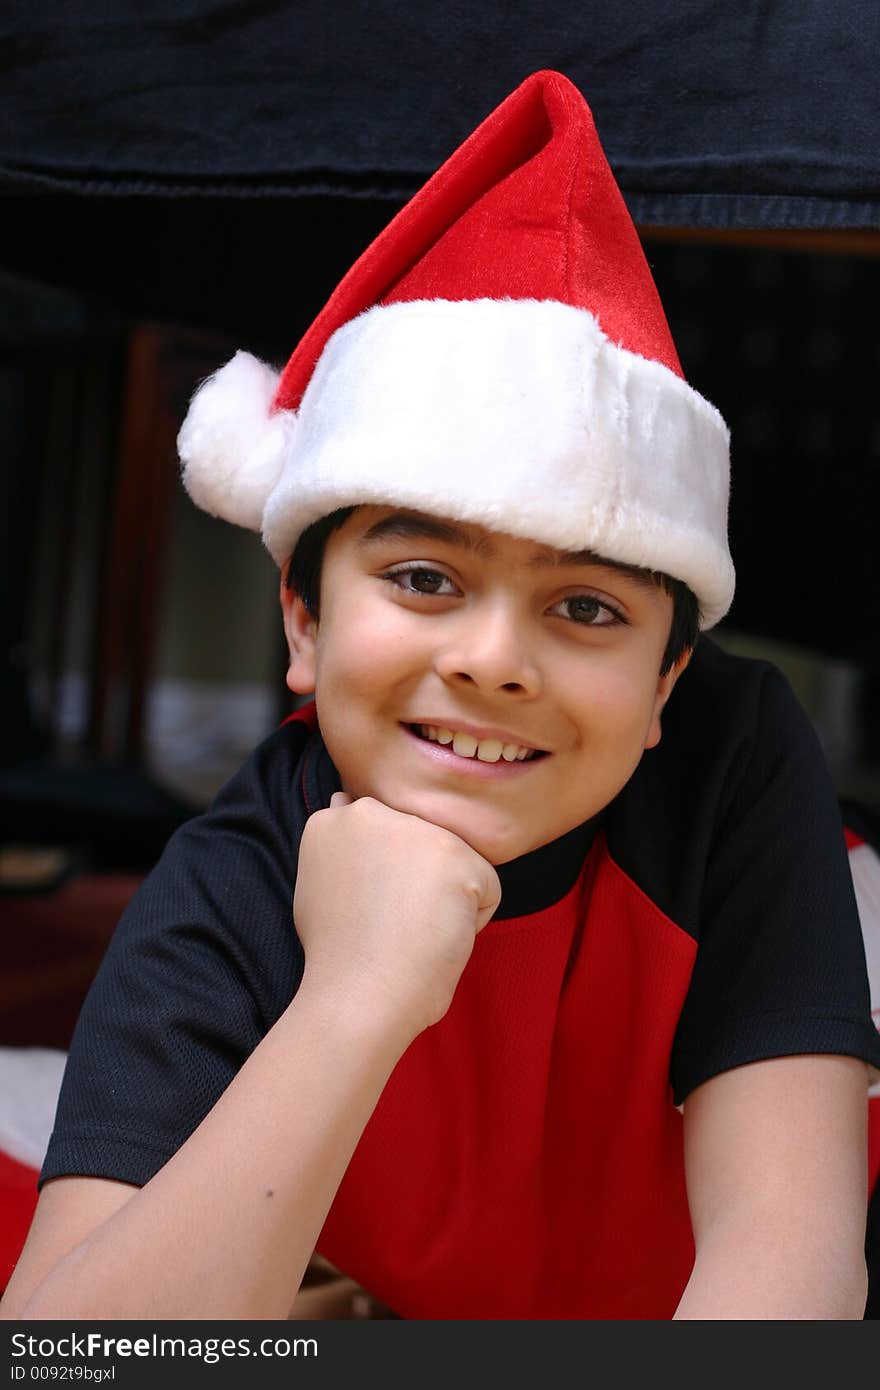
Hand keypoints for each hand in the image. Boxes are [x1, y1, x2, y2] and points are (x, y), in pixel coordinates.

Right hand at [294, 792, 500, 1040]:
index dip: (385, 881)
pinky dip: (470, 923)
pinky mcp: (457, 856)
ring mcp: (416, 830)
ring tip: (409, 931)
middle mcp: (372, 811)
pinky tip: (434, 937)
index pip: (387, 834)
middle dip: (416, 882)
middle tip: (388, 923)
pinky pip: (485, 891)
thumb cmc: (341, 957)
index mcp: (335, 818)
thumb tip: (344, 798)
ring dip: (444, 900)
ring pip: (455, 865)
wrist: (358, 995)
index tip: (367, 910)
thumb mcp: (321, 881)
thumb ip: (343, 842)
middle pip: (423, 846)